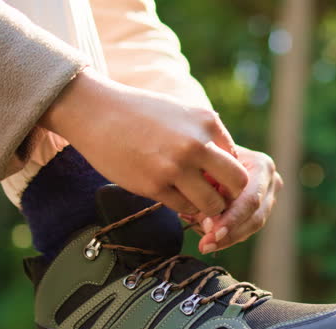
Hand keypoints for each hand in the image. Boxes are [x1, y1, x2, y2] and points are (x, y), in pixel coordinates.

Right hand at [38, 68, 247, 216]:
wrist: (97, 112)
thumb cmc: (141, 114)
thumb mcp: (182, 113)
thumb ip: (206, 136)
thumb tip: (228, 166)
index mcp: (207, 123)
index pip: (238, 161)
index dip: (228, 177)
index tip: (214, 181)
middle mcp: (197, 144)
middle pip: (237, 184)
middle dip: (230, 196)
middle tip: (215, 198)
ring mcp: (175, 166)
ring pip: (212, 204)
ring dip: (206, 208)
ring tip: (193, 200)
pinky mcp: (154, 185)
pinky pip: (183, 208)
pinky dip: (182, 207)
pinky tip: (171, 196)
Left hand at [182, 145, 282, 252]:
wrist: (211, 150)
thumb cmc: (205, 154)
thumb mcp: (205, 167)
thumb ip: (208, 190)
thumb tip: (208, 222)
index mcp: (262, 166)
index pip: (250, 199)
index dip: (232, 219)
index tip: (211, 233)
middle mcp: (272, 182)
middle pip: (255, 217)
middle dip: (229, 234)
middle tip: (206, 245)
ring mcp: (270, 197)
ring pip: (251, 227)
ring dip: (227, 238)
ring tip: (204, 243)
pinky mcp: (261, 210)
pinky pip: (245, 229)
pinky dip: (227, 235)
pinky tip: (208, 236)